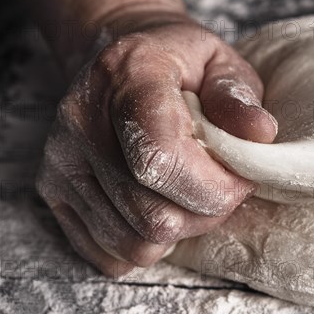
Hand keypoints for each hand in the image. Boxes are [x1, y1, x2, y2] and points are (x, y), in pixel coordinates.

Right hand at [36, 16, 276, 276]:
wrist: (116, 59)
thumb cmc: (178, 62)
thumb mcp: (220, 63)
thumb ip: (238, 96)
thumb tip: (260, 134)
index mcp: (128, 76)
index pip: (161, 158)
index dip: (214, 185)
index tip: (240, 178)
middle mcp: (82, 120)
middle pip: (153, 214)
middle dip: (206, 212)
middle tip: (220, 185)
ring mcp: (61, 159)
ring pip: (135, 243)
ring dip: (179, 231)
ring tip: (188, 192)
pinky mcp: (53, 189)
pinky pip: (110, 254)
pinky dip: (146, 243)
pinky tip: (158, 204)